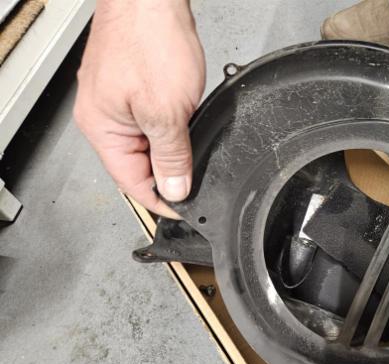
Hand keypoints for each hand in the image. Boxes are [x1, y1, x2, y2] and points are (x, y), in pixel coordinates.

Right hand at [74, 0, 204, 217]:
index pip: (131, 183)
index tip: (186, 210)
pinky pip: (151, 122)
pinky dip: (170, 130)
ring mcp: (116, 101)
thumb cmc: (150, 39)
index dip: (161, 201)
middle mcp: (104, 117)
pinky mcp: (132, 87)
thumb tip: (174, 189)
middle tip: (196, 177)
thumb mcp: (167, 111)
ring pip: (146, 144)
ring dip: (170, 151)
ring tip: (191, 144)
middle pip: (138, 166)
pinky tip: (186, 122)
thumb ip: (171, 155)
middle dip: (168, 175)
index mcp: (103, 129)